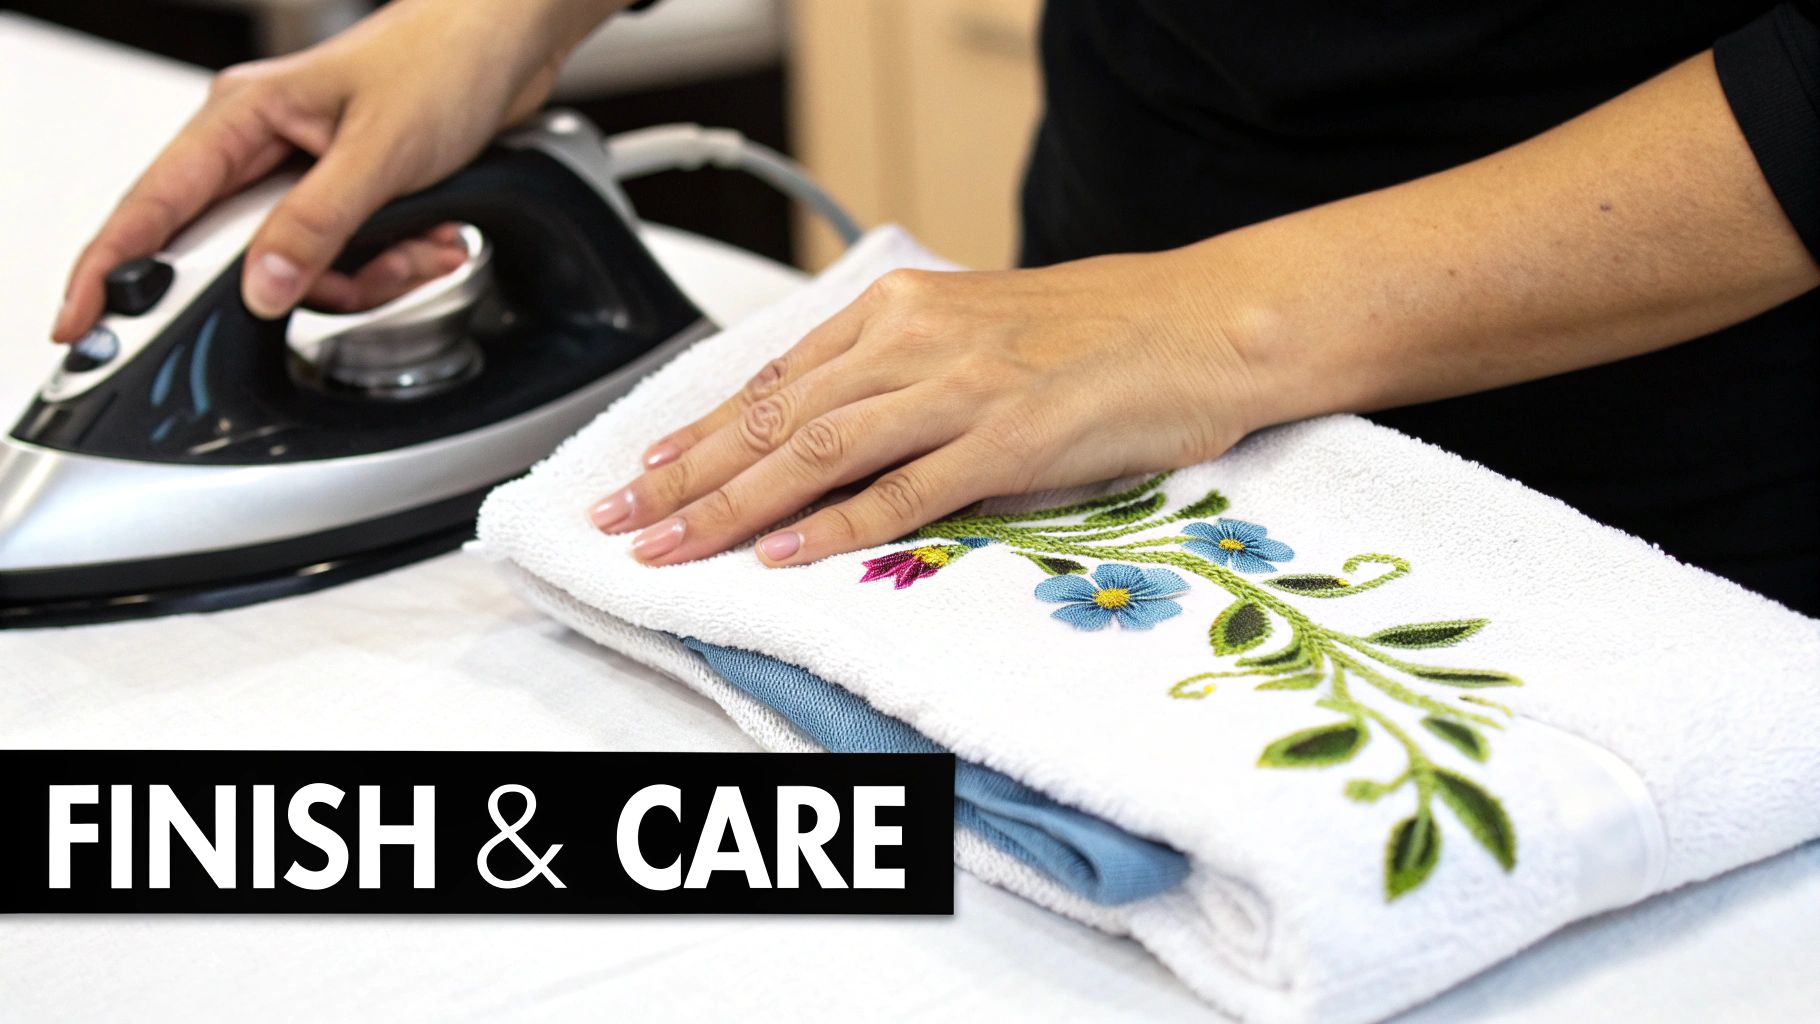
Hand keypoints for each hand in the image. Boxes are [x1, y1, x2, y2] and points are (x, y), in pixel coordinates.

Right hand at [52, 0, 626, 339]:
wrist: (506, 45)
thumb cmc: (441, 63)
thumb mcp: (378, 153)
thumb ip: (317, 224)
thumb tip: (261, 287)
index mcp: (240, 119)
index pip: (152, 205)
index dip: (110, 269)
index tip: (80, 323)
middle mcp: (261, 145)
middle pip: (239, 254)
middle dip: (312, 281)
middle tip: (358, 281)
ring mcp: (304, 171)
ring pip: (303, 268)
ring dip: (369, 274)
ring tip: (422, 244)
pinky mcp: (348, 192)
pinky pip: (348, 258)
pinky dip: (394, 261)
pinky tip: (435, 238)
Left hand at [589, 253, 1266, 566]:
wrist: (1202, 322)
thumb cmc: (1097, 332)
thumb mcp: (976, 331)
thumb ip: (899, 370)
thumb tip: (827, 424)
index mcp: (900, 311)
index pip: (774, 381)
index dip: (700, 432)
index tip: (646, 473)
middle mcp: (916, 341)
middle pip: (775, 418)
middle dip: (687, 477)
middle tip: (620, 521)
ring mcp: (962, 388)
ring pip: (818, 453)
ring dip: (734, 506)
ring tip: (672, 548)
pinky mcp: (1010, 437)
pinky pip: (904, 489)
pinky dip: (835, 524)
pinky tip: (782, 553)